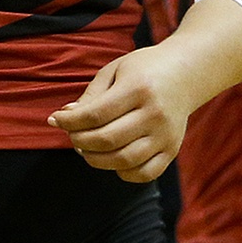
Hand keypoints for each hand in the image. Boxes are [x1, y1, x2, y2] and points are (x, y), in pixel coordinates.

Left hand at [48, 44, 200, 181]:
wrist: (186, 72)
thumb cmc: (144, 69)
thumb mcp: (114, 71)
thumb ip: (90, 95)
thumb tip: (64, 117)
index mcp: (138, 88)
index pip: (95, 114)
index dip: (69, 121)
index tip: (55, 120)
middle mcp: (154, 114)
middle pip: (107, 139)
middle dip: (79, 141)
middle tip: (72, 136)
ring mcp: (166, 135)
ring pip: (124, 160)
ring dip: (96, 160)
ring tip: (87, 149)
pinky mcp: (173, 150)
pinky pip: (145, 173)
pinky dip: (123, 172)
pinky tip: (112, 159)